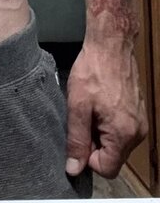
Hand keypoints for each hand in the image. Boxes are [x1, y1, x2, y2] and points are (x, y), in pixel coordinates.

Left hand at [65, 41, 147, 178]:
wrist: (111, 44)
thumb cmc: (94, 70)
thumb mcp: (77, 105)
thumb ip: (76, 140)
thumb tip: (74, 169)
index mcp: (123, 134)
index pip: (106, 169)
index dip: (88, 157)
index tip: (79, 137)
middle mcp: (137, 132)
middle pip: (113, 157)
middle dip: (94, 144)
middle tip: (83, 118)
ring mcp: (139, 122)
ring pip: (116, 144)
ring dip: (100, 132)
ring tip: (91, 108)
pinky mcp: (138, 113)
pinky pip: (122, 130)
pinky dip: (108, 123)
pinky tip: (99, 104)